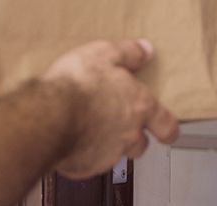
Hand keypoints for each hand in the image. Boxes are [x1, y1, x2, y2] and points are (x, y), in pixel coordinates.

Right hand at [43, 39, 180, 178]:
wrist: (49, 116)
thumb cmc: (77, 86)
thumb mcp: (104, 53)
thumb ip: (128, 52)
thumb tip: (144, 50)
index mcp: (139, 106)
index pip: (166, 124)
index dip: (168, 128)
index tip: (167, 130)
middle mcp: (129, 134)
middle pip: (140, 144)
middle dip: (133, 137)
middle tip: (117, 124)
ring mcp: (108, 154)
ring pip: (114, 155)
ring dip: (106, 145)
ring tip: (87, 128)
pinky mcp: (85, 167)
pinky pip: (88, 163)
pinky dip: (82, 154)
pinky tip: (69, 139)